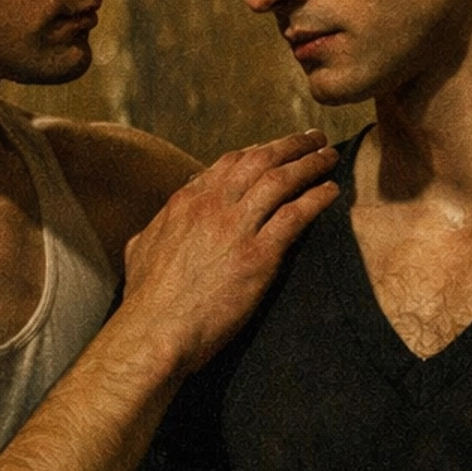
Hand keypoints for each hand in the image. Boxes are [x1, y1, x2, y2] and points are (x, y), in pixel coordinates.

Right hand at [121, 131, 338, 372]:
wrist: (153, 332)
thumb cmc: (145, 302)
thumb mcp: (139, 251)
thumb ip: (153, 232)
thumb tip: (151, 229)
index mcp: (186, 202)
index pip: (230, 162)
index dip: (259, 151)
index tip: (278, 149)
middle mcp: (212, 206)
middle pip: (260, 160)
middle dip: (292, 145)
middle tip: (314, 138)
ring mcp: (236, 229)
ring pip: (281, 180)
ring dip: (310, 164)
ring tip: (330, 157)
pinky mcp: (257, 257)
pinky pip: (295, 216)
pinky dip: (317, 199)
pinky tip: (332, 192)